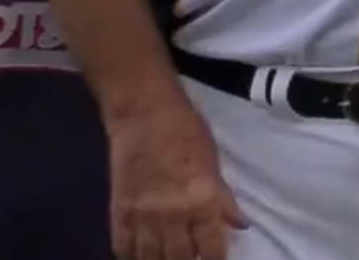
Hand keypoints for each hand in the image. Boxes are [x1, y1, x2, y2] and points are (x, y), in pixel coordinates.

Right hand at [106, 97, 247, 259]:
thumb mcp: (214, 163)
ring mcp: (141, 217)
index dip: (216, 259)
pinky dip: (131, 257)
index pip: (212, 247)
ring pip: (151, 258)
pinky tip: (139, 258)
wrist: (143, 114)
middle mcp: (172, 215)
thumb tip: (240, 224)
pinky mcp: (118, 212)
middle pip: (181, 259)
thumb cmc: (187, 131)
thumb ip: (224, 199)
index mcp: (201, 201)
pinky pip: (122, 246)